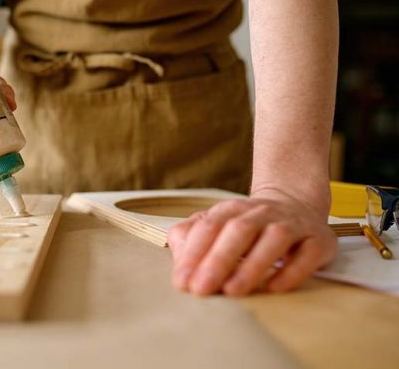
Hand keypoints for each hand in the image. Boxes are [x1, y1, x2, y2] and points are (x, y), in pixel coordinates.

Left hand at [166, 188, 336, 295]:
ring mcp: (291, 224)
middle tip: (201, 289)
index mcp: (231, 210)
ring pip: (273, 238)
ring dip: (252, 265)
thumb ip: (191, 239)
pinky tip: (274, 287)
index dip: (194, 254)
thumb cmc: (248, 226)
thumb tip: (179, 265)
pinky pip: (307, 253)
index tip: (182, 282)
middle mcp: (261, 213)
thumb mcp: (216, 226)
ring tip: (233, 291)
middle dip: (217, 260)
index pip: (209, 227)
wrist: (296, 205)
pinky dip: (292, 270)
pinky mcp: (318, 240)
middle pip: (238, 230)